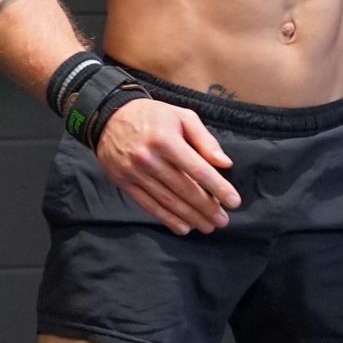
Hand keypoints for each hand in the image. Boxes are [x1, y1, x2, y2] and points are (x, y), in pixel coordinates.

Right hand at [94, 99, 240, 235]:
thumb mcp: (182, 116)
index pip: (198, 169)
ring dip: (190, 217)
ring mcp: (135, 172)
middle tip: (223, 220)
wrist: (108, 116)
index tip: (233, 202)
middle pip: (184, 189)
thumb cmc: (152, 116)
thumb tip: (225, 163)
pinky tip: (182, 227)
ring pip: (168, 201)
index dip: (218, 188)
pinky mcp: (124, 182)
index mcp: (166, 139)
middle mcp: (149, 158)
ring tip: (207, 226)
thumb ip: (205, 140)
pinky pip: (148, 205)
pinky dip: (166, 218)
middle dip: (207, 208)